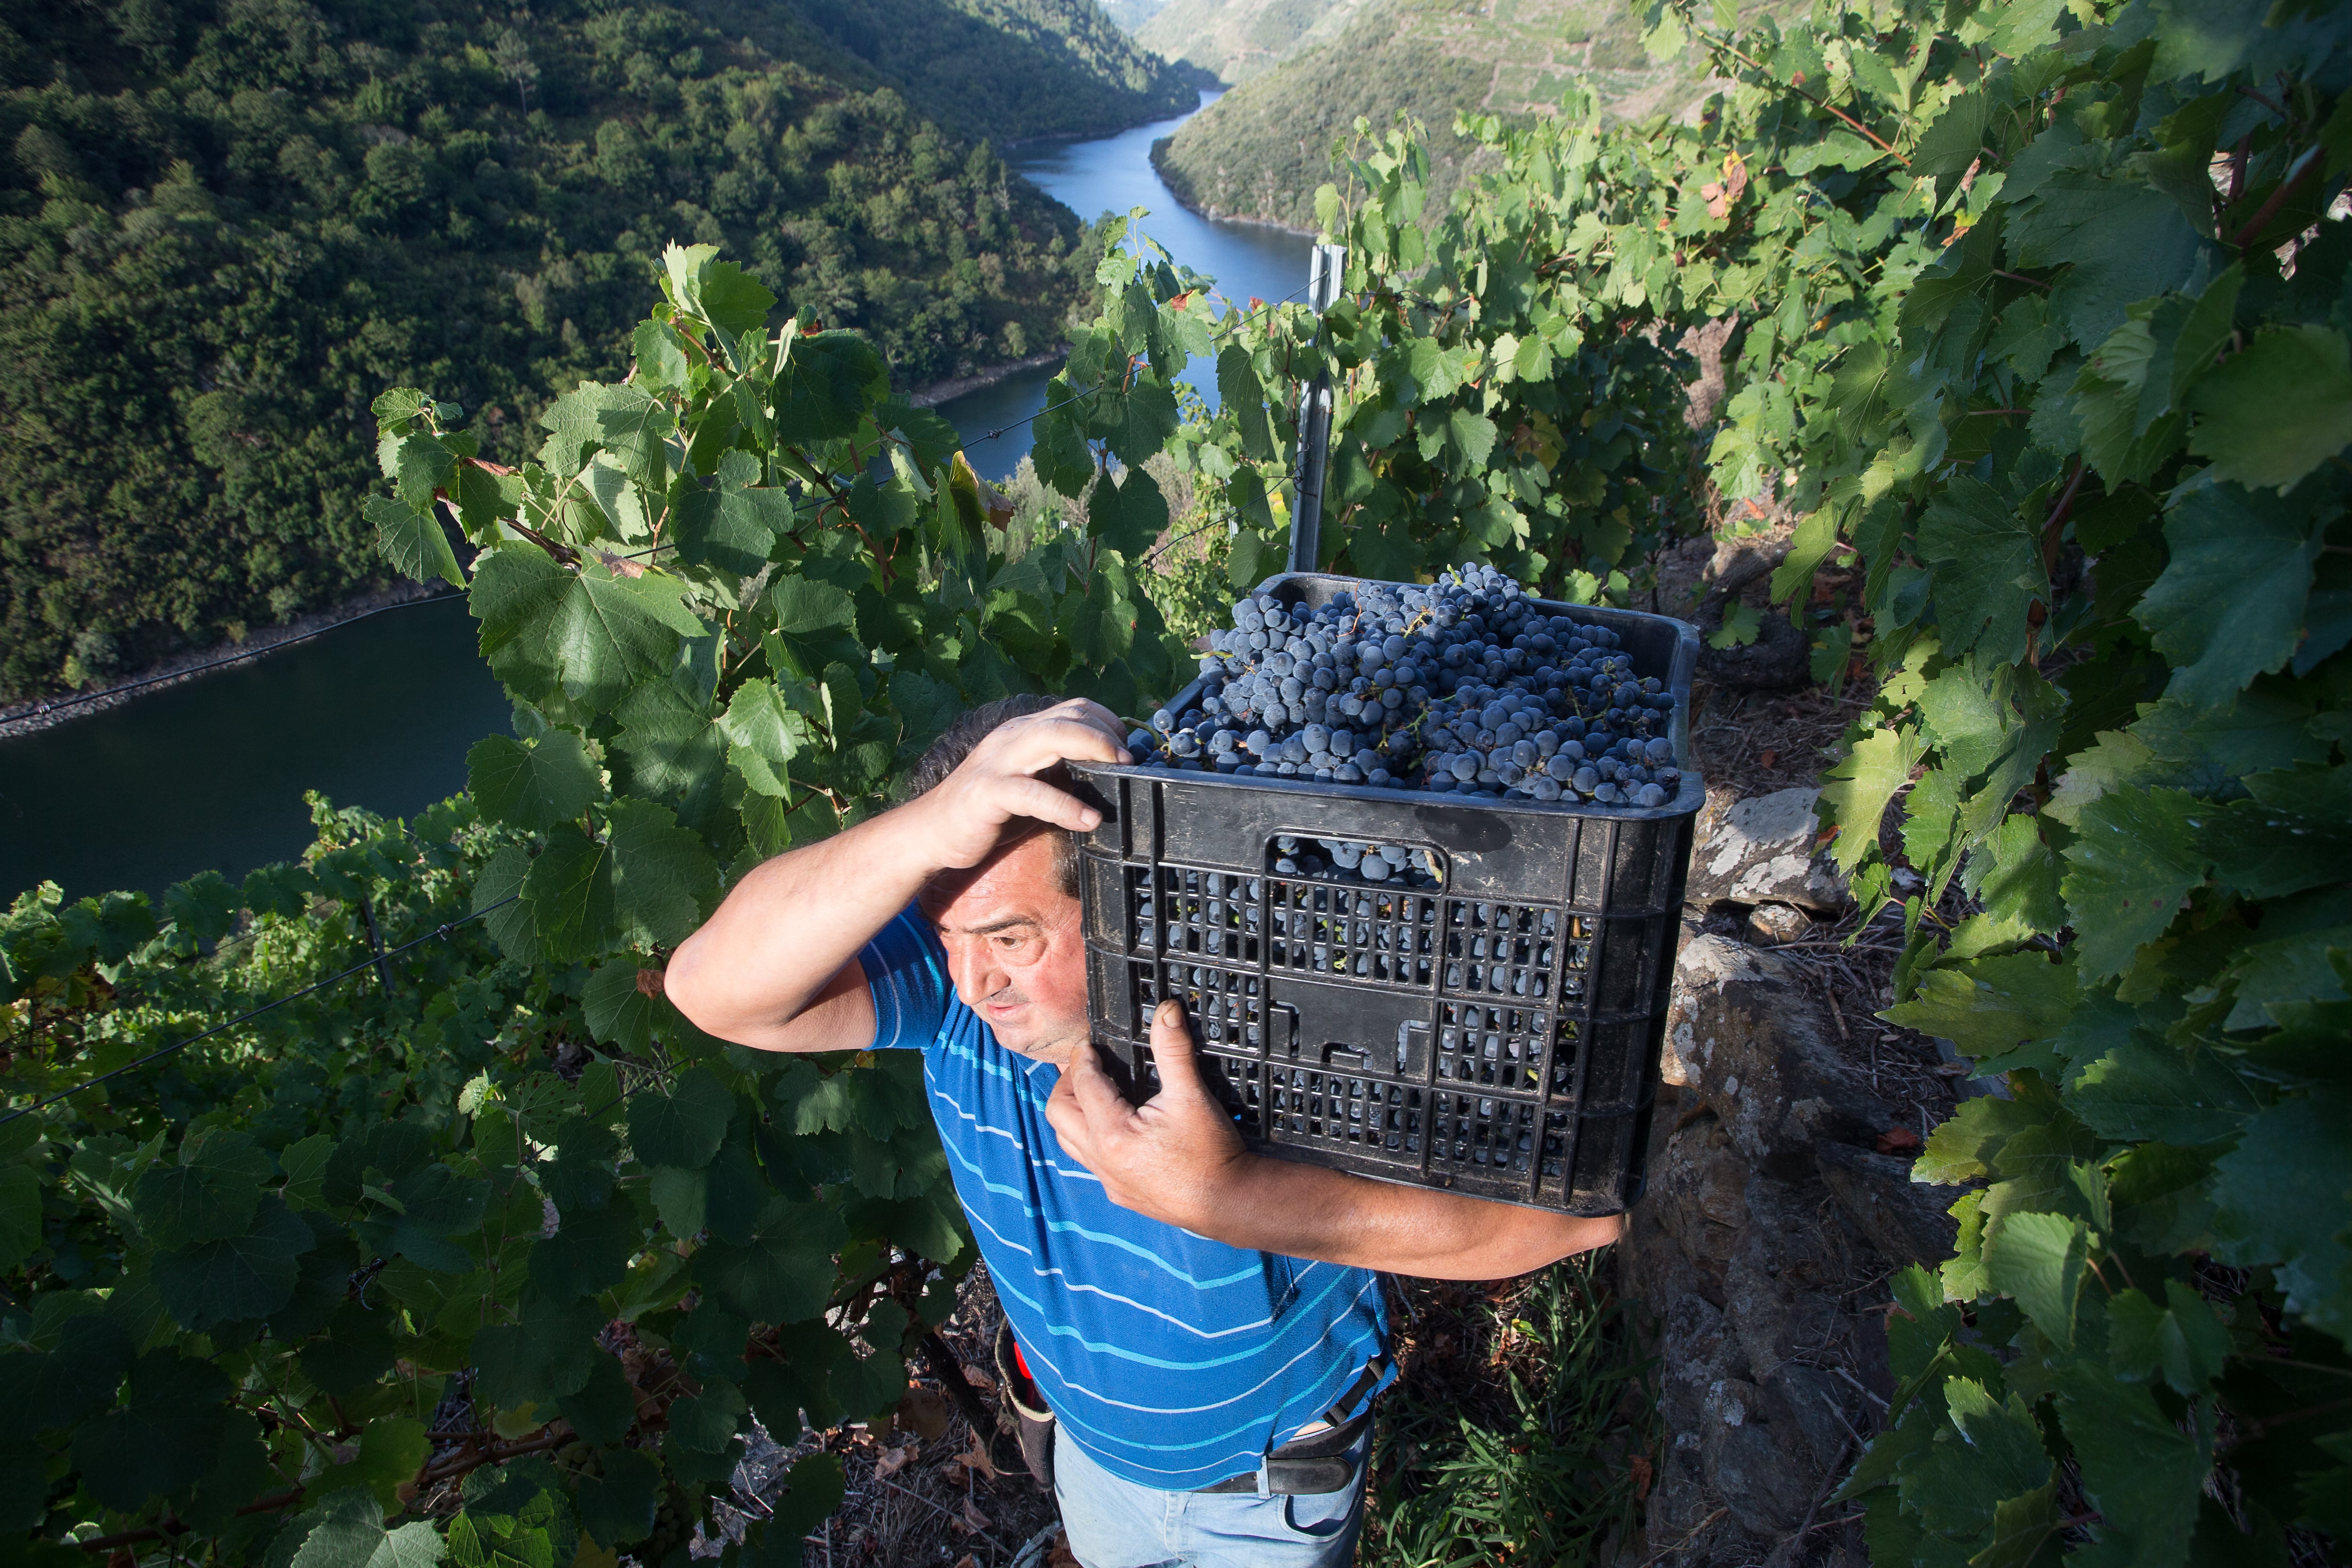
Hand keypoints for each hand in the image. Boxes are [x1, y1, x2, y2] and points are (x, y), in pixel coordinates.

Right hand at [908, 698, 1130, 870]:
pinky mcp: (988, 792)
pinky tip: (1088, 819)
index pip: (1073, 708)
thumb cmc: (989, 810)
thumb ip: (1061, 771)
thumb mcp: (1031, 781)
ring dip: (1093, 749)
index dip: (1106, 721)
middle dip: (1106, 731)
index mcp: (1024, 731)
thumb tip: (1109, 776)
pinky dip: (1065, 805)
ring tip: (1120, 770)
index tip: (1127, 746)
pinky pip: (1032, 793)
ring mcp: (999, 761)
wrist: (932, 831)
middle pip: (1068, 716)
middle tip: (1130, 758)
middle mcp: (1012, 737)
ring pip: (1051, 737)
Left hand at [1045, 999, 1253, 1230]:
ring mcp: (1108, 1180)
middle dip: (1066, 1084)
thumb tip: (1166, 1011)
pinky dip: (1090, 1137)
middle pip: (1058, 1113)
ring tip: (1095, 1092)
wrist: (1229, 1203)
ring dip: (1075, 1113)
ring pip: (1069, 1140)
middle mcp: (1101, 1160)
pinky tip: (1114, 1126)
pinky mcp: (1120, 1193)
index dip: (1083, 1057)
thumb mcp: (1192, 1096)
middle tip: (1088, 1066)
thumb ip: (1174, 1050)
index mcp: (1112, 1134)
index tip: (1089, 1042)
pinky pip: (1089, 1160)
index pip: (1082, 1084)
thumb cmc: (1212, 1152)